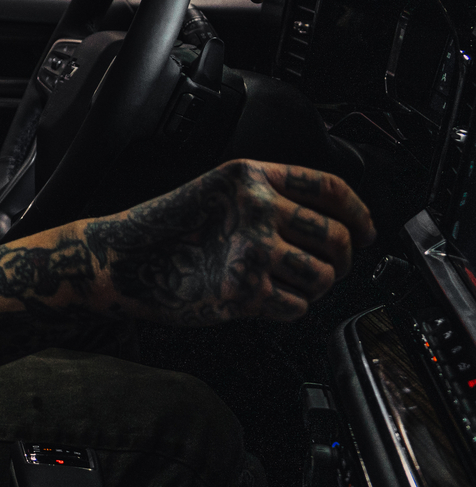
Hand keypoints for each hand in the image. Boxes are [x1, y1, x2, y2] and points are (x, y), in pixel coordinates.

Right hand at [78, 159, 374, 324]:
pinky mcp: (245, 292)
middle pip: (337, 236)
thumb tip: (326, 222)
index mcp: (250, 177)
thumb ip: (264, 196)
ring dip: (315, 287)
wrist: (119, 261)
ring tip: (290, 285)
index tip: (367, 230)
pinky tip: (265, 299)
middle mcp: (256, 209)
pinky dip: (287, 308)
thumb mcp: (215, 191)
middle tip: (332, 267)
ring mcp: (252, 251)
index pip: (330, 189)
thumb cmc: (162, 230)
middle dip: (344, 258)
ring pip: (323, 276)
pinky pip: (297, 306)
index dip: (360, 213)